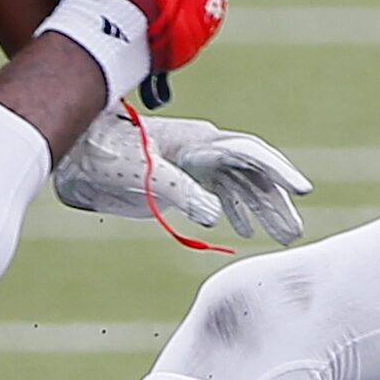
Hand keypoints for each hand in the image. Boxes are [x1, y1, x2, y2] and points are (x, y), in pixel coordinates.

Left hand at [55, 111, 312, 243]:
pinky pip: (220, 191)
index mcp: (200, 143)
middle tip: (294, 233)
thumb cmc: (109, 158)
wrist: (78, 155)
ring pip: (240, 184)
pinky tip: (242, 230)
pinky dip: (236, 210)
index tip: (301, 191)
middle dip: (275, 203)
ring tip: (281, 237)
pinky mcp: (183, 177)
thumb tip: (213, 214)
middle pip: (252, 174)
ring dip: (260, 211)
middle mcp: (204, 150)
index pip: (250, 154)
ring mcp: (195, 163)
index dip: (278, 172)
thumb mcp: (146, 177)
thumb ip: (182, 193)